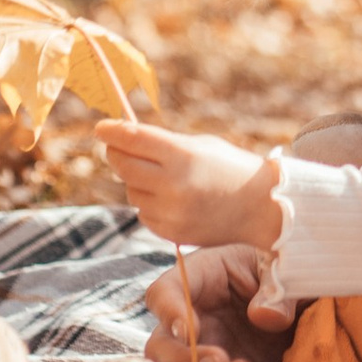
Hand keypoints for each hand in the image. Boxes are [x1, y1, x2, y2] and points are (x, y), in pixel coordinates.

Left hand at [101, 120, 282, 250]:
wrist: (260, 207)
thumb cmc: (229, 167)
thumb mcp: (200, 145)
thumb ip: (164, 144)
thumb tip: (123, 142)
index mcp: (182, 156)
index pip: (134, 140)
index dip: (113, 132)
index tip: (101, 128)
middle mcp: (173, 185)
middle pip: (123, 166)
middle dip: (117, 154)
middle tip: (117, 147)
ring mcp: (170, 212)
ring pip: (131, 191)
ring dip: (136, 180)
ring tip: (161, 176)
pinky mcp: (170, 233)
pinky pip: (143, 212)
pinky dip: (148, 202)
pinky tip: (170, 197)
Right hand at [142, 239, 292, 361]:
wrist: (314, 308)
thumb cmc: (289, 273)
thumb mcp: (286, 268)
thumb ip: (276, 288)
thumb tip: (263, 317)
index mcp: (202, 280)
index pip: (163, 293)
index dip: (167, 312)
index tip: (188, 330)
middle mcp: (194, 323)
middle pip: (159, 350)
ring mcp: (206, 359)